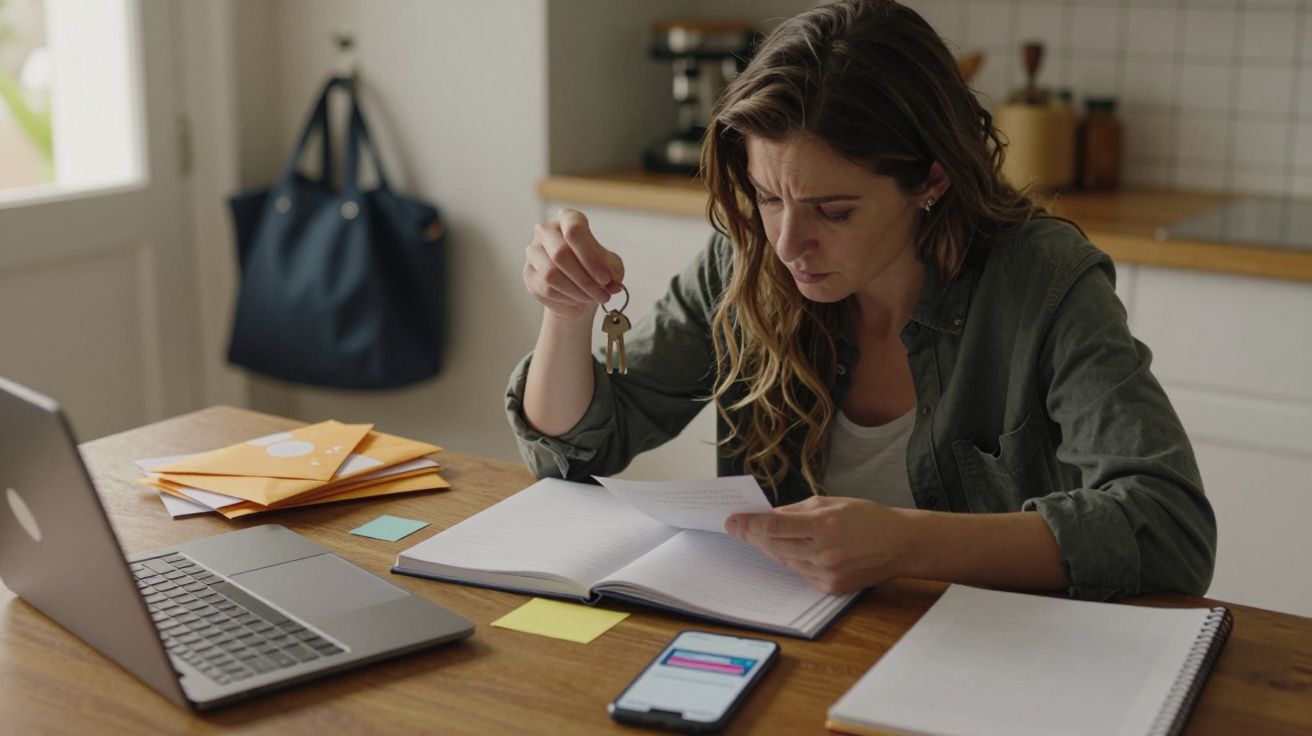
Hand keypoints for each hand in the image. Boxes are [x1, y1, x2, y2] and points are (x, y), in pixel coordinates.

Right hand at [523, 209, 624, 319]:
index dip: (591, 257)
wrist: (577, 288)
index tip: (605, 278)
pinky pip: (546, 289)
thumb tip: (613, 283)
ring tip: (593, 299)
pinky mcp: (528, 273)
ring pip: (551, 273)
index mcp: (568, 219)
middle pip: (561, 253)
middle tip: (603, 294)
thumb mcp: (610, 266)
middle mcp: (546, 230)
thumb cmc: (594, 269)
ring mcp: (533, 251)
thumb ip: (613, 271)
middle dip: (585, 279)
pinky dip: (567, 299)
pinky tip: (579, 301)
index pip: (574, 229)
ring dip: (577, 291)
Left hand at [725, 496, 911, 593]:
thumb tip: (769, 516)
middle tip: (738, 528)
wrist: (901, 545)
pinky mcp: (831, 588)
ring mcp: (827, 573)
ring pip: (784, 561)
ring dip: (771, 548)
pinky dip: (792, 561)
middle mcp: (823, 552)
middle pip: (774, 546)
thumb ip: (798, 511)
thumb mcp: (832, 503)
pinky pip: (800, 573)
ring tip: (762, 536)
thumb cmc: (868, 518)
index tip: (732, 521)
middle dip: (753, 536)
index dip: (749, 524)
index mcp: (823, 526)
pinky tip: (791, 550)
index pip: (774, 526)